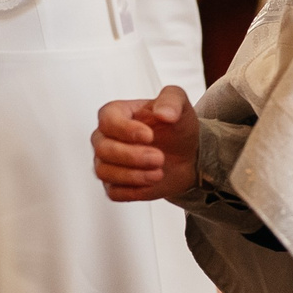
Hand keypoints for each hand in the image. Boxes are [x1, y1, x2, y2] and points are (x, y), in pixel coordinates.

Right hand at [92, 85, 198, 200]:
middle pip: (104, 148)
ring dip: (134, 175)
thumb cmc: (176, 128)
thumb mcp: (179, 103)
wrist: (188, 155)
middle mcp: (106, 138)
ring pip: (105, 172)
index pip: (108, 120)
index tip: (149, 135)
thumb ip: (171, 100)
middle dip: (133, 156)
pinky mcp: (115, 185)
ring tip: (158, 172)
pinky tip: (150, 182)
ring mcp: (108, 162)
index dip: (126, 130)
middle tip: (158, 157)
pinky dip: (133, 190)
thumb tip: (163, 112)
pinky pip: (114, 192)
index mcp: (116, 114)